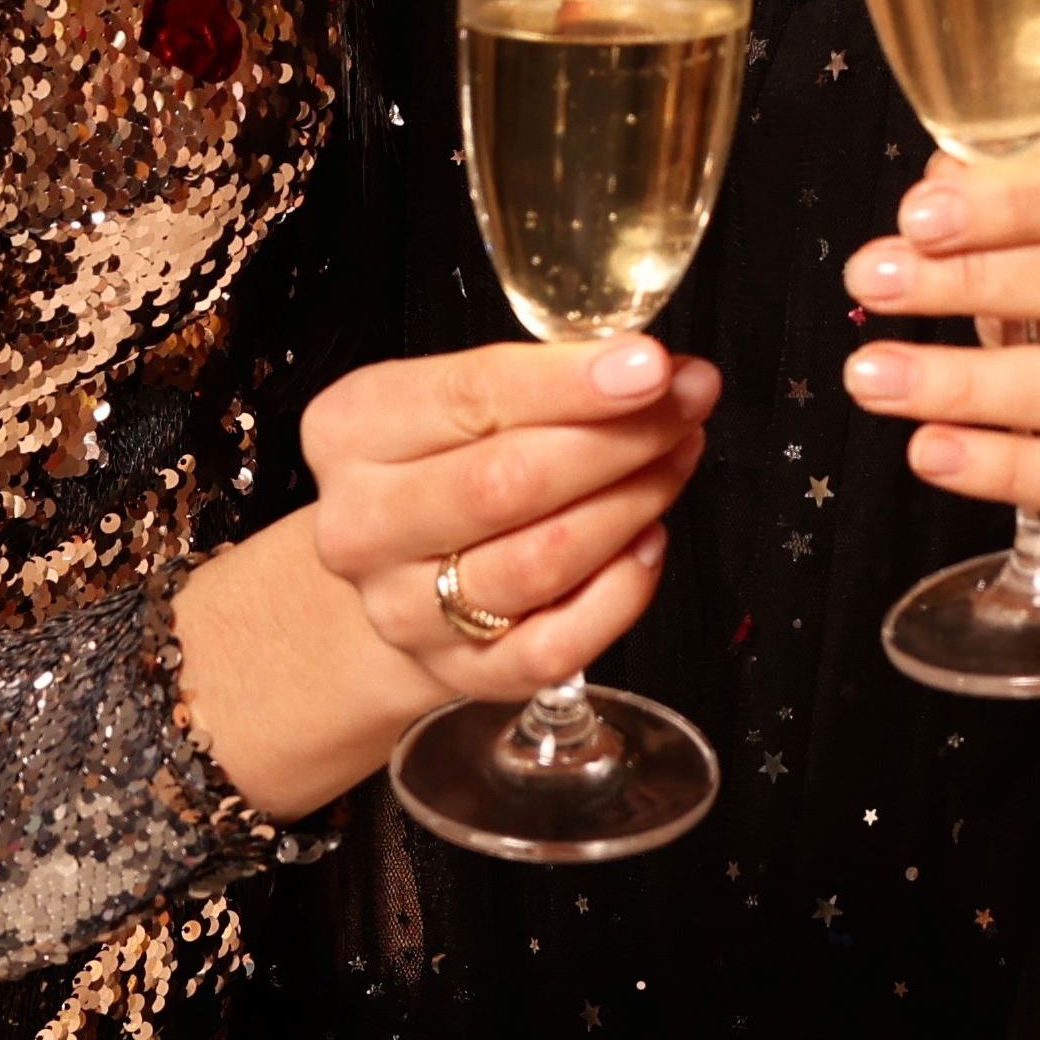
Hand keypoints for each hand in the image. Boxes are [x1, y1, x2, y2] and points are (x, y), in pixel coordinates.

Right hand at [291, 333, 714, 692]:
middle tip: (688, 404)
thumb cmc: (441, 461)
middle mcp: (363, 525)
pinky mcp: (460, 674)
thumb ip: (538, 379)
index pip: (469, 396)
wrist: (392, 573)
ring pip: (539, 562)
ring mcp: (405, 610)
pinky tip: (651, 541)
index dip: (570, 382)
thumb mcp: (455, 397)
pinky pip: (558, 644)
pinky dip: (621, 590)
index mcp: (351, 430)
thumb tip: (649, 368)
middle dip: (617, 440)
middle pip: (505, 484)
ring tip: (677, 456)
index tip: (652, 365)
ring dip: (631, 503)